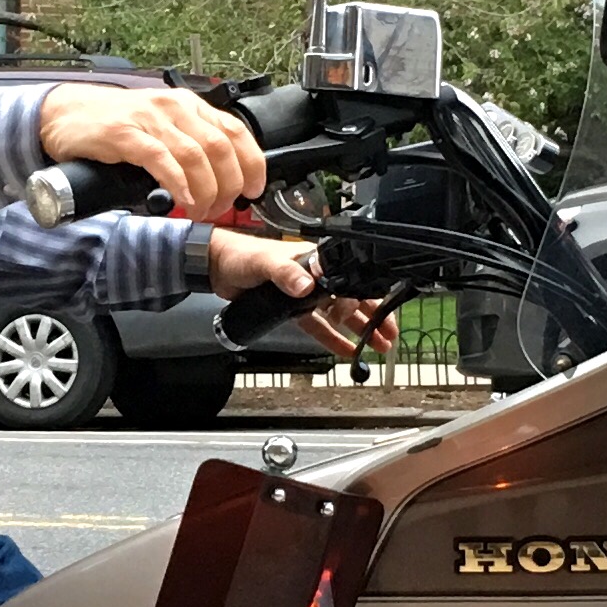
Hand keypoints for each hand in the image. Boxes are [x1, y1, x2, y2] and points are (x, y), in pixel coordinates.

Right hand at [40, 83, 266, 222]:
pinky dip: (177, 182)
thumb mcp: (161, 129)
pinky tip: (181, 199)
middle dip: (228, 185)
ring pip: (195, 155)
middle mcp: (174, 108)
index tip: (253, 190)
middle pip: (220, 148)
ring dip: (205, 190)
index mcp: (188, 106)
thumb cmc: (112, 125)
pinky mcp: (125, 134)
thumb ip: (188, 146)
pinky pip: (161, 159)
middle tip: (219, 209)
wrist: (65, 114)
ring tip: (199, 210)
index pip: (235, 131)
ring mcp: (149, 119)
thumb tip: (220, 180)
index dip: (252, 164)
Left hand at [208, 229, 393, 361]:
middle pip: (353, 298)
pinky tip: (348, 350)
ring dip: (361, 329)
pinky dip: (334, 338)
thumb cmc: (241, 256)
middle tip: (389, 335)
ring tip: (379, 345)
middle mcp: (315, 277)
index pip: (348, 281)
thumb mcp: (266, 263)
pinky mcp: (293, 308)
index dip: (359, 301)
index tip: (357, 318)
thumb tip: (307, 285)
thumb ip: (286, 273)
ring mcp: (306, 294)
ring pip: (340, 314)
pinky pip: (319, 326)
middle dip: (375, 317)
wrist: (217, 267)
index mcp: (315, 261)